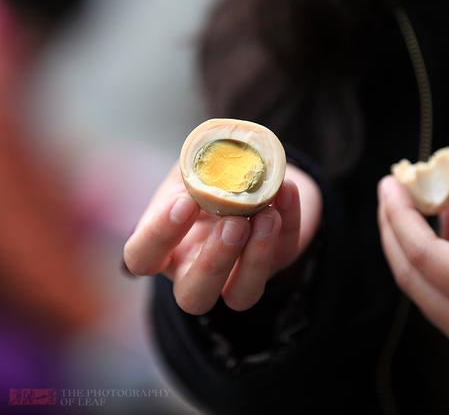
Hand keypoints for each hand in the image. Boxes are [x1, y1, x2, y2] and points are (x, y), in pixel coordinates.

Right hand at [124, 162, 321, 314]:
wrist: (255, 170)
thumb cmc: (211, 175)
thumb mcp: (195, 168)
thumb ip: (197, 171)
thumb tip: (212, 174)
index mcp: (166, 247)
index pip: (143, 257)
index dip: (159, 236)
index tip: (184, 202)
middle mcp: (197, 270)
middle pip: (194, 296)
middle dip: (215, 263)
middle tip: (233, 223)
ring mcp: (238, 273)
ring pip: (243, 296)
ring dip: (257, 257)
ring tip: (267, 214)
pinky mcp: (277, 261)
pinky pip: (284, 252)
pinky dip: (289, 221)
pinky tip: (287, 190)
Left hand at [377, 153, 448, 379]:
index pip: (423, 255)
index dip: (400, 215)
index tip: (390, 183)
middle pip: (410, 276)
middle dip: (393, 229)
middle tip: (391, 191)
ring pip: (421, 290)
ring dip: (411, 246)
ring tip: (416, 203)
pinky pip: (441, 300)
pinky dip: (435, 265)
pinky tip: (447, 228)